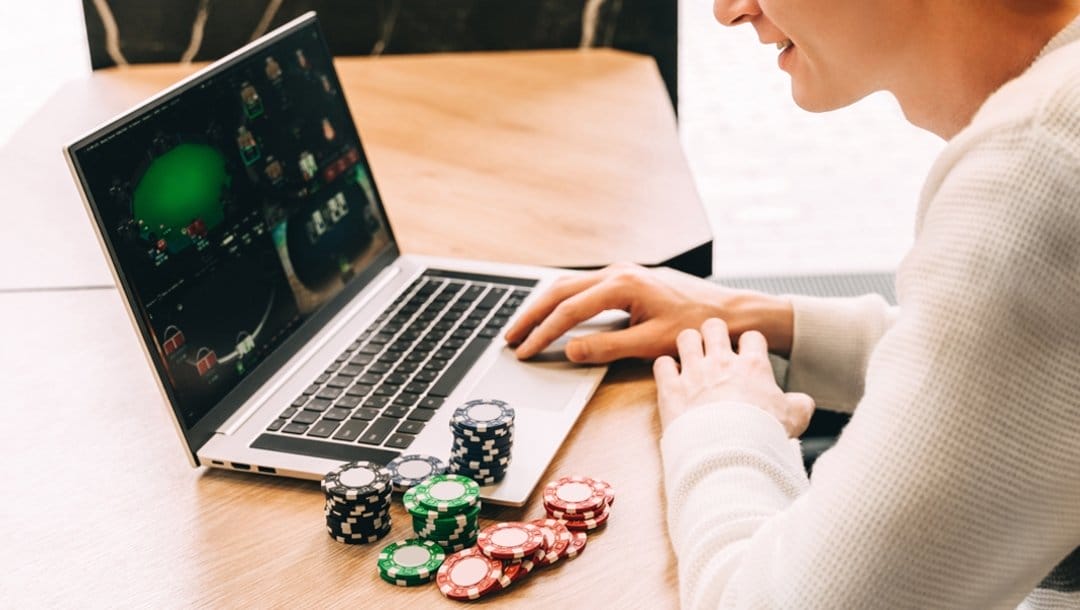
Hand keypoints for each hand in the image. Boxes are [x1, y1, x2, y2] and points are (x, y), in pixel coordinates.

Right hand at [505, 263, 794, 362]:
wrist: (729, 312)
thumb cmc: (697, 326)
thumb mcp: (651, 343)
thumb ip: (607, 347)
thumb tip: (569, 350)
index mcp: (623, 284)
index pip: (569, 310)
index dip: (542, 332)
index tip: (525, 350)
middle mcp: (618, 272)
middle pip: (560, 290)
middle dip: (531, 315)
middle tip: (509, 338)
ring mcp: (621, 273)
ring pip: (568, 285)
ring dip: (543, 306)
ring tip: (522, 328)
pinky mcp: (626, 280)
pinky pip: (582, 287)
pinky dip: (561, 301)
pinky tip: (552, 315)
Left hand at [653, 318, 813, 436]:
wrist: (731, 454)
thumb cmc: (763, 437)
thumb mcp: (795, 419)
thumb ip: (799, 404)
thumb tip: (802, 402)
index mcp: (753, 366)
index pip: (751, 336)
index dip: (748, 345)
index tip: (745, 357)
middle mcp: (722, 362)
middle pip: (714, 326)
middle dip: (713, 334)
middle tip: (712, 350)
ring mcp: (694, 373)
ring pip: (685, 337)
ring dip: (687, 346)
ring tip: (689, 359)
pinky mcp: (671, 389)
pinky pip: (662, 364)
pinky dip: (665, 369)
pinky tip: (670, 379)